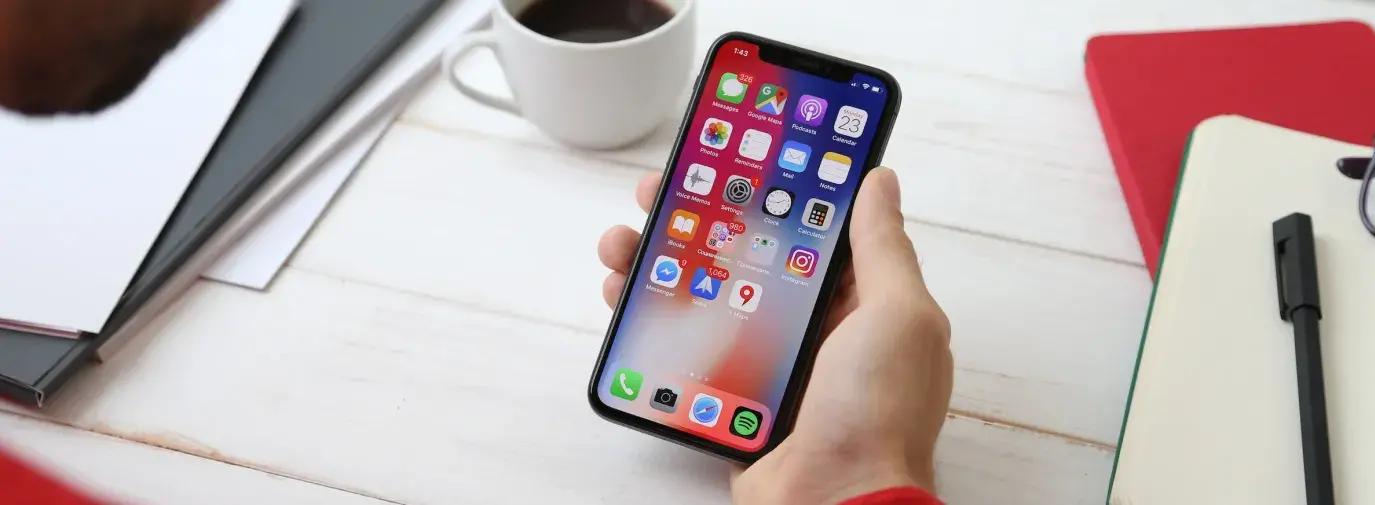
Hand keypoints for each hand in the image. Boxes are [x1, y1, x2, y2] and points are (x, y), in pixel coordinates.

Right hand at [597, 167, 952, 503]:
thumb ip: (884, 247)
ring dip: (660, 264)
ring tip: (624, 245)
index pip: (809, 228)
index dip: (770, 188)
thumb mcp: (899, 315)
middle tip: (659, 194)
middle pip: (745, 254)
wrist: (834, 503)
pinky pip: (686, 347)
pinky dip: (651, 322)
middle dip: (698, 219)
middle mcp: (815, 327)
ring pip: (705, 295)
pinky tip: (626, 299)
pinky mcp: (731, 394)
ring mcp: (770, 361)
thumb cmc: (878, 415)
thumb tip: (879, 181)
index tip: (731, 156)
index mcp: (860, 302)